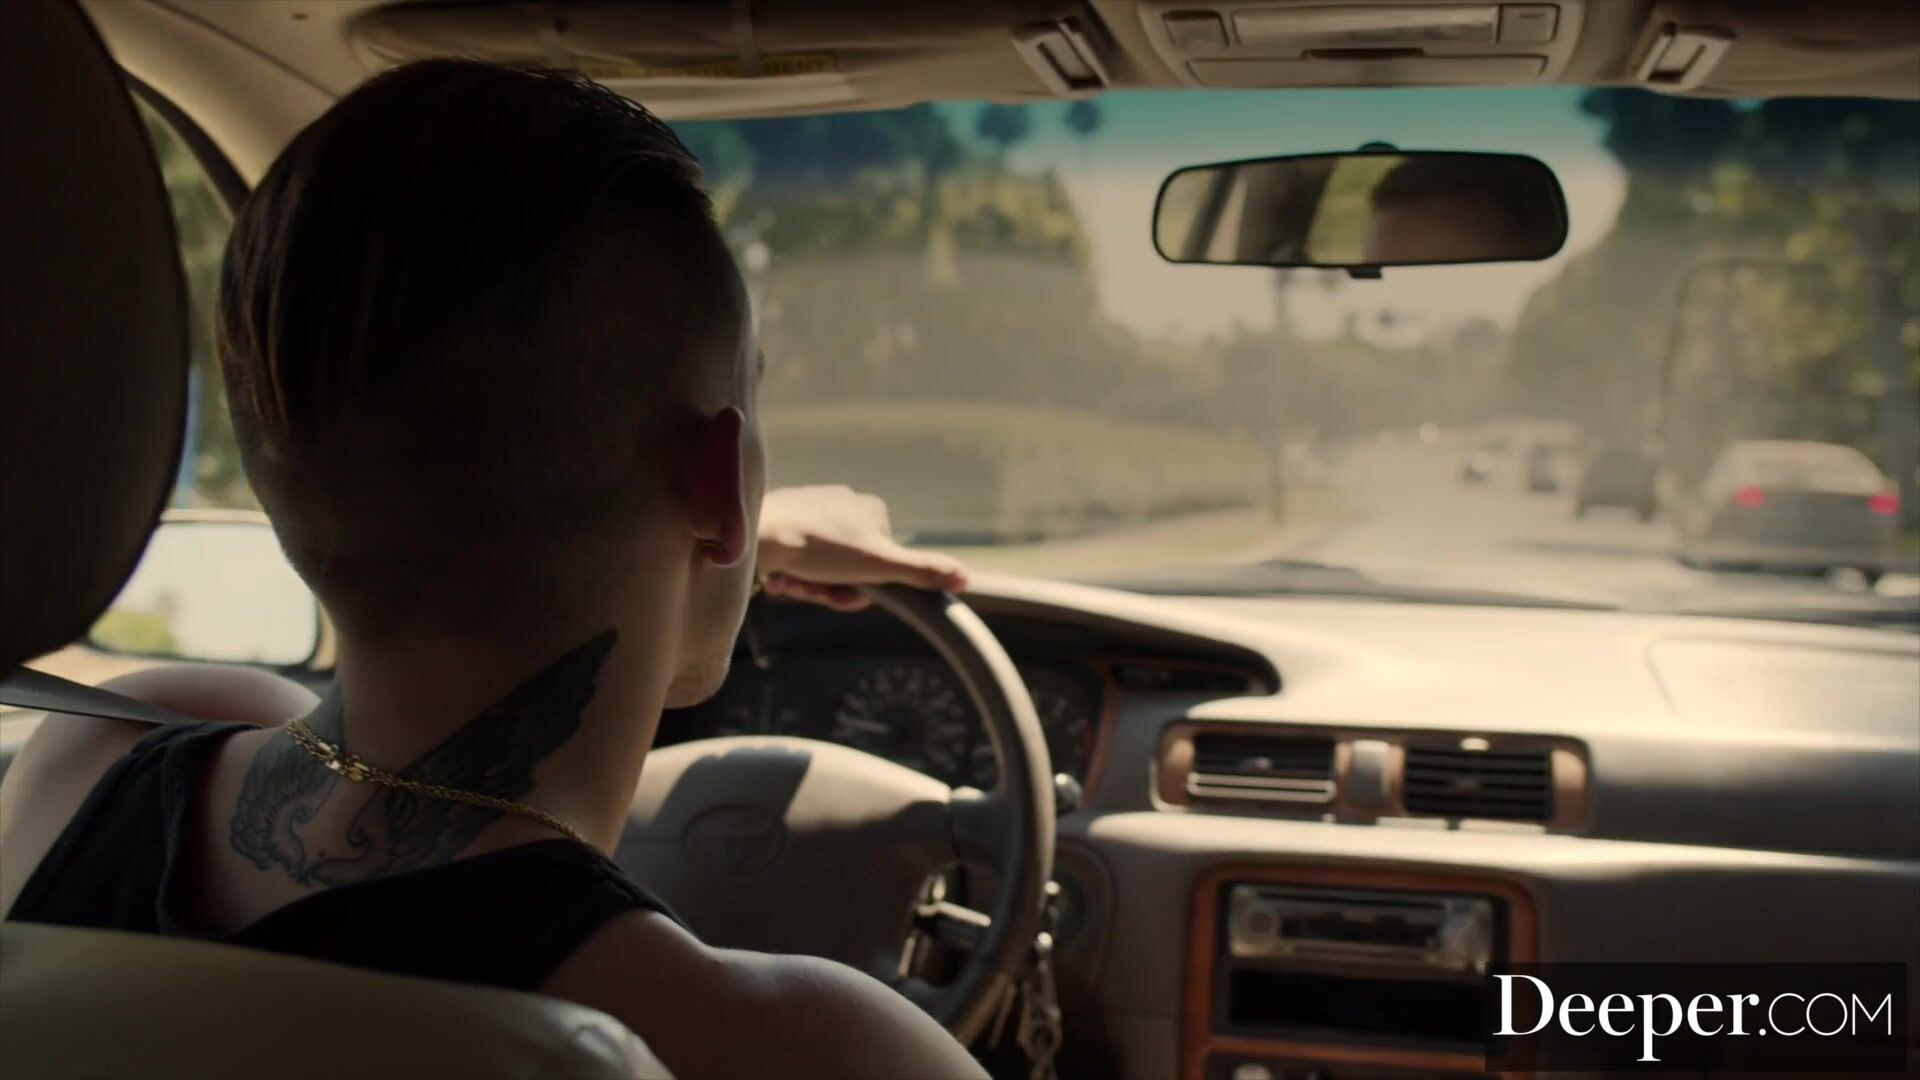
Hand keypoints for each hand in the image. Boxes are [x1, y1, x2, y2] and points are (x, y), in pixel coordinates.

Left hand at [755, 486, 966, 611]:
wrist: (755, 534)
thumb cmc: (819, 547)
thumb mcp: (879, 565)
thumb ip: (922, 572)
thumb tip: (966, 578)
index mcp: (873, 509)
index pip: (882, 565)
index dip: (865, 588)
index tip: (845, 594)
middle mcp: (845, 503)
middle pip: (850, 569)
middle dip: (833, 589)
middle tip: (814, 591)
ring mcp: (813, 509)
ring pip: (822, 568)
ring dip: (810, 585)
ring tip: (792, 581)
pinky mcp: (785, 519)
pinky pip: (798, 559)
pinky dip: (791, 574)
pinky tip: (778, 575)